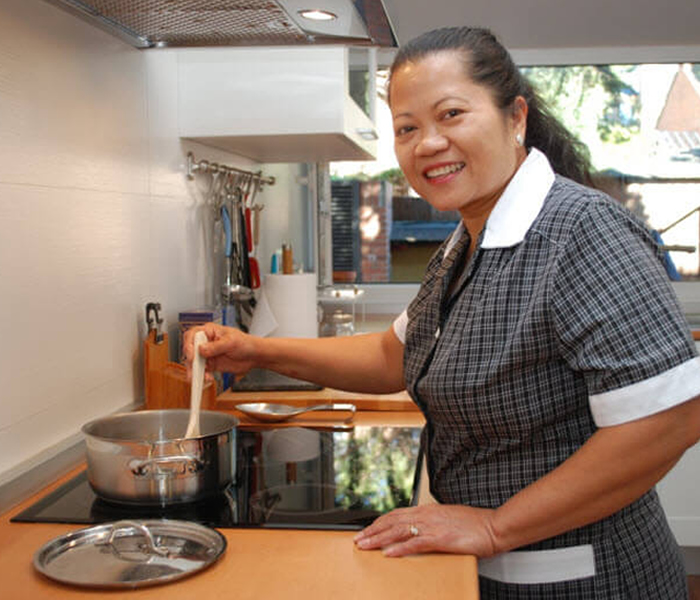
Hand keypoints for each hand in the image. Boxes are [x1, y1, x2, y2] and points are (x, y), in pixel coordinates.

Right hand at [183, 323, 257, 378]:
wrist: (254, 356)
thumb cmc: (245, 343)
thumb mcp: (231, 342)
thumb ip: (215, 346)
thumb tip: (201, 349)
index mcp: (209, 331)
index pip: (192, 335)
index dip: (189, 344)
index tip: (192, 354)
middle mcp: (206, 342)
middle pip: (190, 350)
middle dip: (190, 361)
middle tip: (194, 368)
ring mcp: (208, 354)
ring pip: (195, 363)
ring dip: (195, 371)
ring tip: (199, 378)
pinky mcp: (211, 365)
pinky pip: (202, 371)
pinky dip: (203, 376)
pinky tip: (208, 378)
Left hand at [353, 504, 497, 557]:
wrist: (493, 526)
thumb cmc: (474, 524)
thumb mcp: (448, 519)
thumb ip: (432, 522)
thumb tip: (420, 529)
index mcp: (428, 510)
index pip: (396, 514)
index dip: (379, 522)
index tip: (367, 529)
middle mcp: (427, 515)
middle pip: (392, 521)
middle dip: (372, 531)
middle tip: (357, 539)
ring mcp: (432, 526)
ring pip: (398, 531)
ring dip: (379, 539)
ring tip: (365, 545)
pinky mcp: (440, 539)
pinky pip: (415, 543)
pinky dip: (399, 548)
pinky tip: (388, 553)